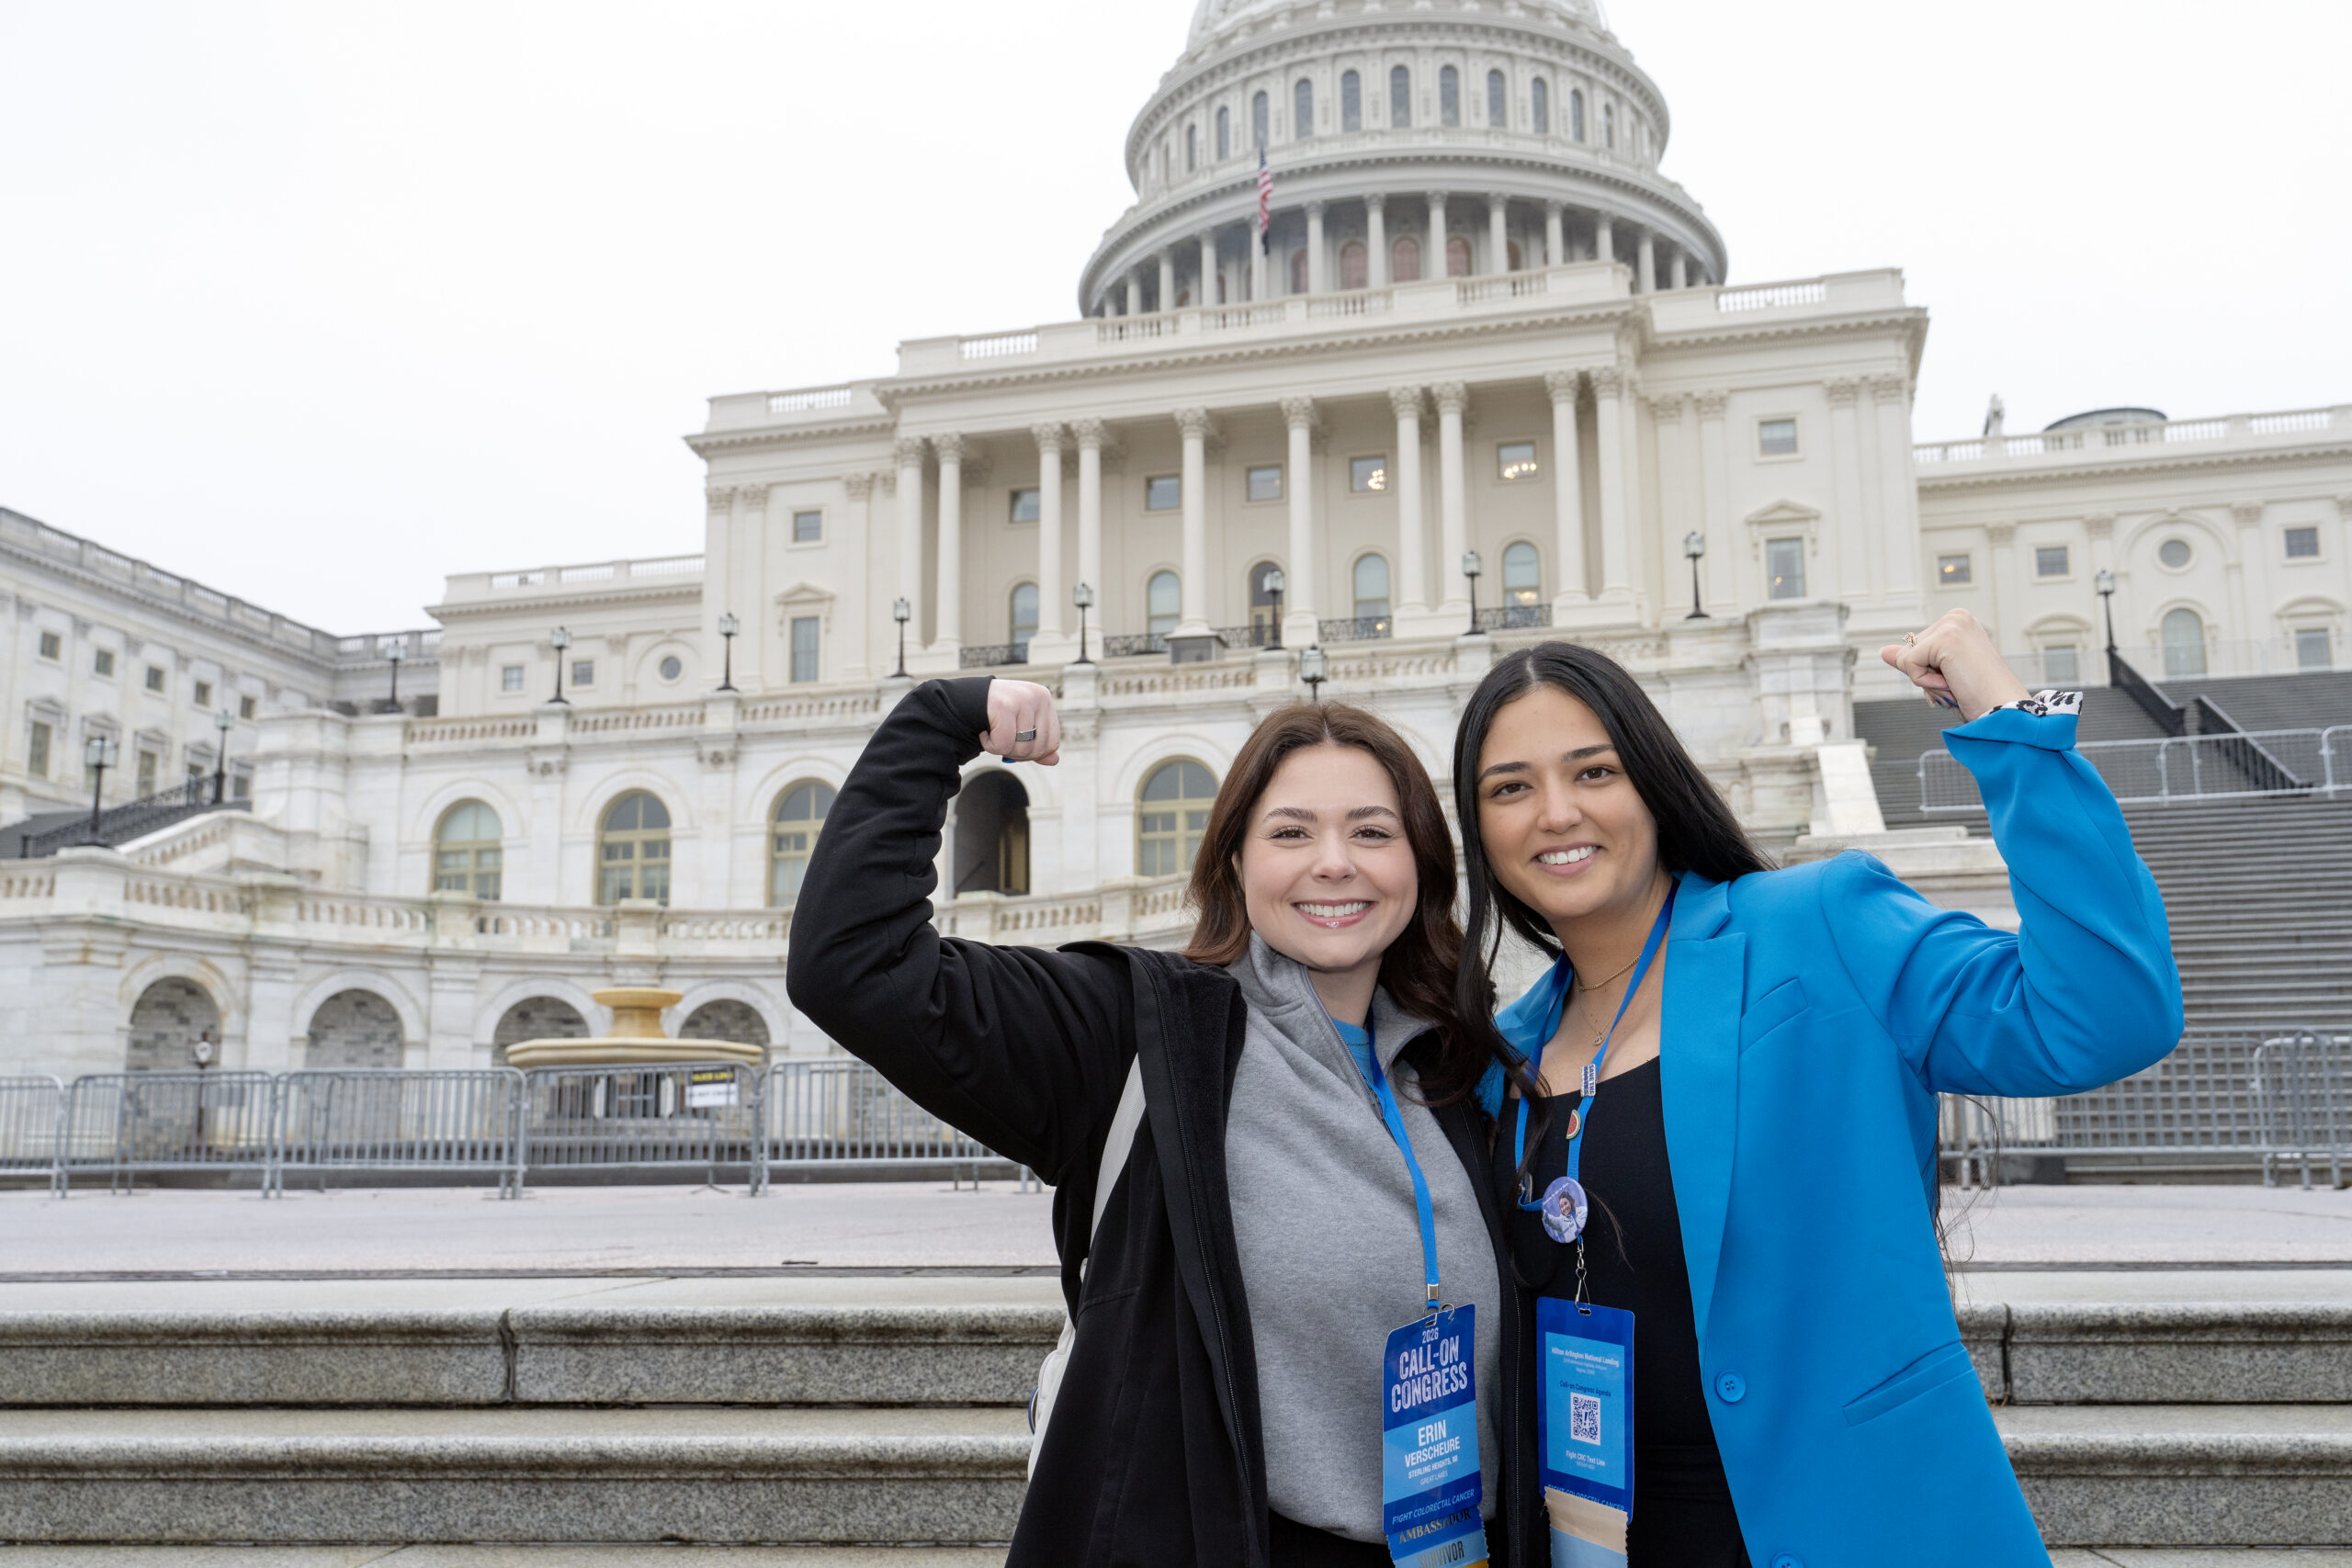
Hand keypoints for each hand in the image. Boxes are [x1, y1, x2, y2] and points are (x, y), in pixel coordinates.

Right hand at [982, 679, 1061, 764]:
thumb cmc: (995, 713)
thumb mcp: (1020, 726)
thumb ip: (1038, 743)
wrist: (965, 699)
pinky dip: (990, 746)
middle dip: (1017, 754)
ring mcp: (1022, 699)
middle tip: (1002, 742)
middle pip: (1039, 748)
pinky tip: (984, 733)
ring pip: (1022, 748)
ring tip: (993, 734)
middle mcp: (1037, 696)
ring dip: (1002, 750)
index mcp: (1044, 699)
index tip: (1016, 745)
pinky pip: (1003, 744)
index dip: (1034, 753)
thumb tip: (1054, 760)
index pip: (1053, 742)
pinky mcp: (1004, 706)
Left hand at [1881, 609, 2029, 722]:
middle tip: (1958, 682)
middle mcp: (1956, 617)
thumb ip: (1913, 660)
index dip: (1928, 671)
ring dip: (1927, 680)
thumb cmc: (1979, 696)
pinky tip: (1952, 682)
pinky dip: (1926, 682)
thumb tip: (1884, 652)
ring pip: (1906, 658)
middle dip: (1926, 675)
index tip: (1958, 677)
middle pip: (1909, 651)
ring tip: (1957, 683)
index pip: (1916, 648)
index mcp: (1957, 623)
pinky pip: (1909, 664)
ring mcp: (1952, 625)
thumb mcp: (1941, 674)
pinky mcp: (1945, 638)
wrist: (2003, 711)